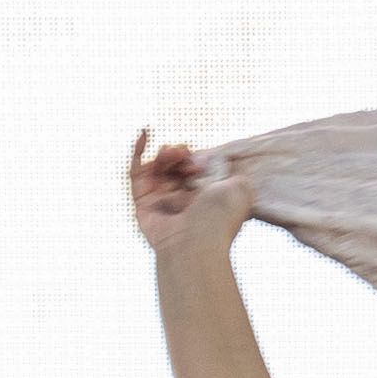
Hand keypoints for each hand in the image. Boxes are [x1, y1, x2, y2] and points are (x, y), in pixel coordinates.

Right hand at [129, 130, 253, 259]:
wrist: (196, 243)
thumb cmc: (219, 218)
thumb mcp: (240, 188)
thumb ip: (230, 170)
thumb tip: (213, 157)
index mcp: (206, 200)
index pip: (196, 171)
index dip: (197, 159)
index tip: (201, 162)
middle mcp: (184, 201)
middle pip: (176, 168)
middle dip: (180, 156)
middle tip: (185, 156)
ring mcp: (162, 202)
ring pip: (158, 168)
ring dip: (165, 155)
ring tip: (173, 154)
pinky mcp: (142, 203)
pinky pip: (136, 173)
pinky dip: (138, 151)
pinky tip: (145, 134)